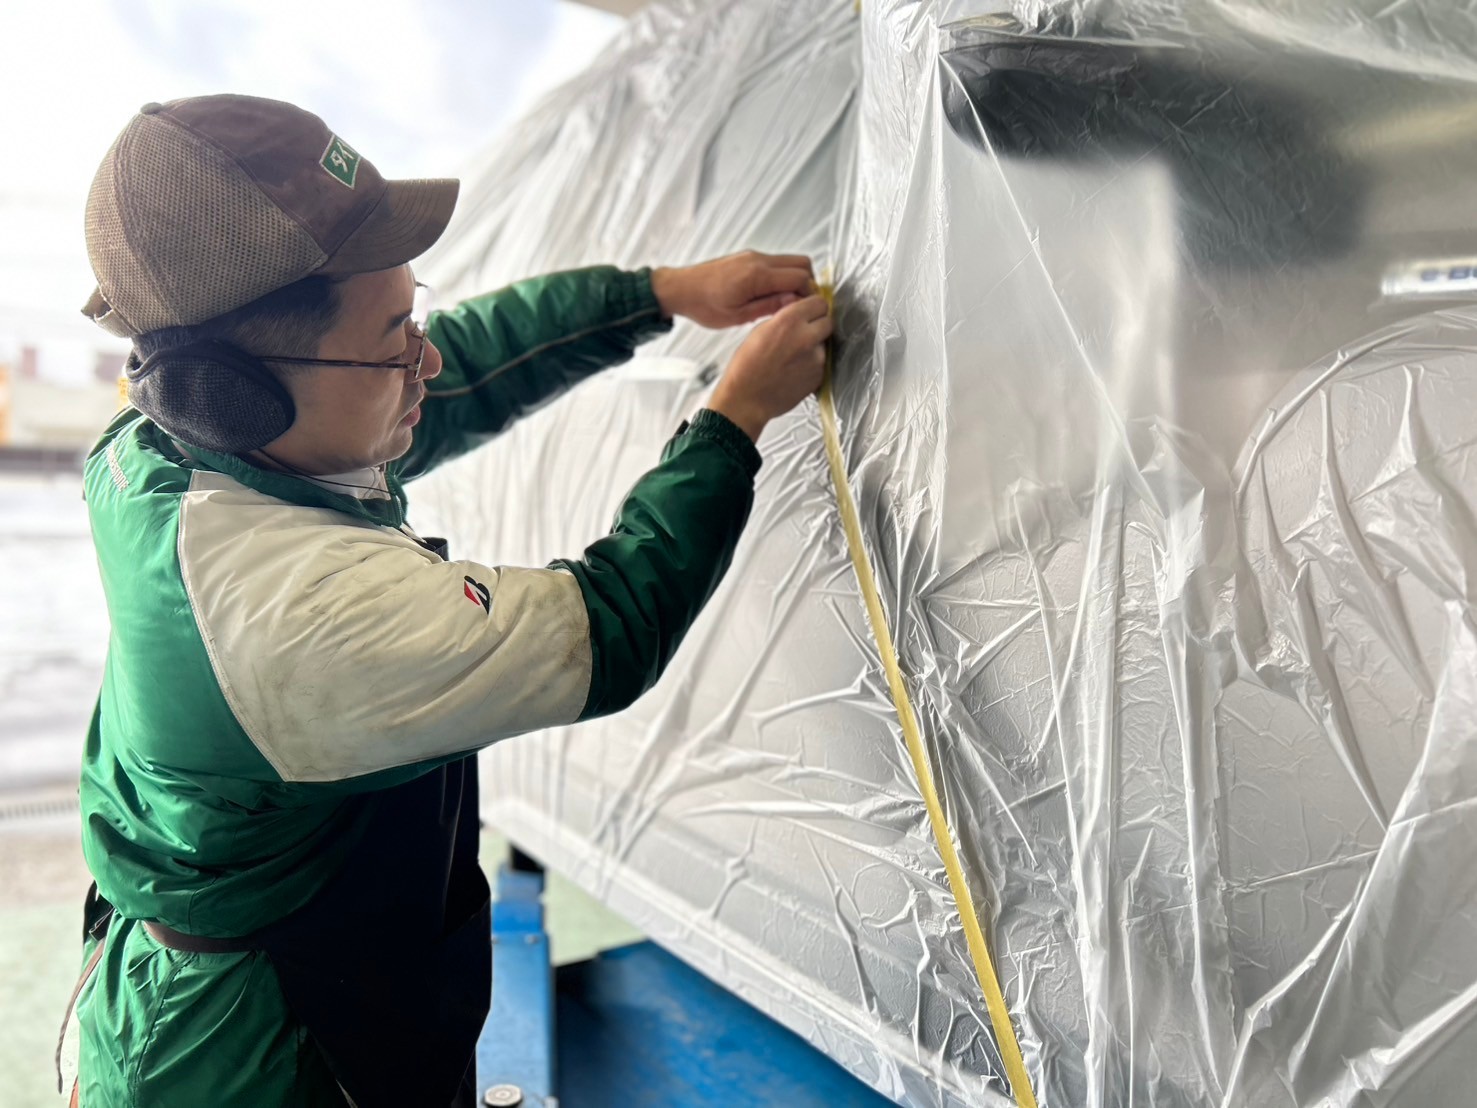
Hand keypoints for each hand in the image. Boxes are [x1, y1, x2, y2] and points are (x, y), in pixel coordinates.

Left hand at [651, 251, 814, 328]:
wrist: (680, 289)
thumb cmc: (704, 305)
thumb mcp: (738, 316)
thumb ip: (769, 307)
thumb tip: (795, 302)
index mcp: (757, 275)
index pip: (800, 277)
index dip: (809, 293)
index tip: (806, 309)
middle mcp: (758, 259)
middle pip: (801, 263)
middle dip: (807, 283)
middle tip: (799, 304)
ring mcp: (753, 256)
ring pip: (790, 261)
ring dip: (794, 279)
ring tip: (783, 302)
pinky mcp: (747, 257)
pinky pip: (775, 263)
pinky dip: (781, 276)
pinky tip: (770, 295)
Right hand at [707, 294, 831, 441]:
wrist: (747, 399)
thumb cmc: (747, 367)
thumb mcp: (760, 330)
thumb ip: (784, 317)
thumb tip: (799, 310)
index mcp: (789, 321)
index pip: (819, 302)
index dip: (813, 307)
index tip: (809, 311)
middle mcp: (807, 337)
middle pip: (828, 320)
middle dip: (818, 323)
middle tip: (804, 331)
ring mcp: (816, 358)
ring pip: (825, 342)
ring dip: (815, 344)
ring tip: (794, 354)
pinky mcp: (819, 375)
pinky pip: (822, 361)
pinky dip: (813, 362)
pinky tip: (796, 368)